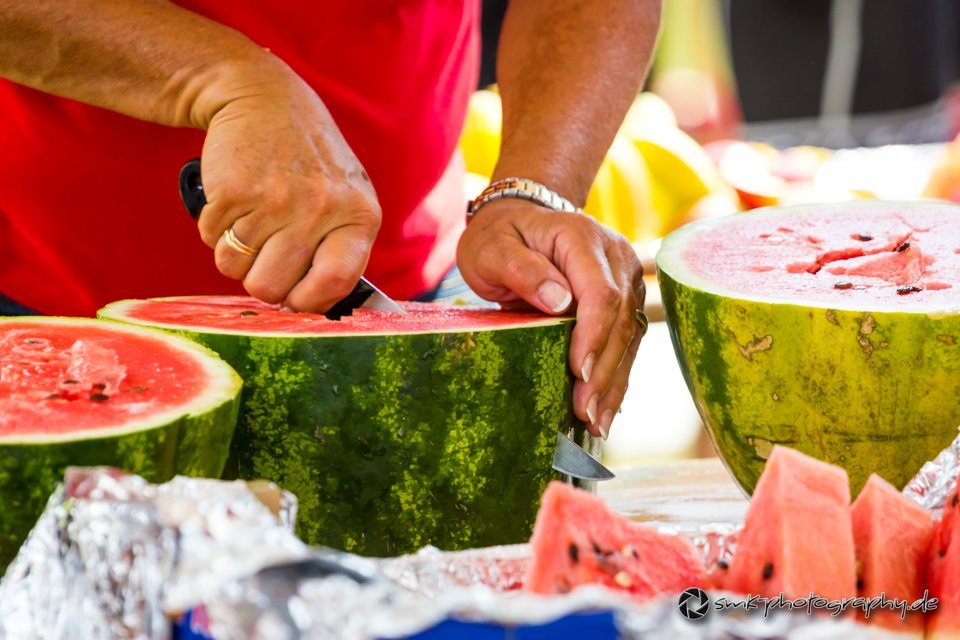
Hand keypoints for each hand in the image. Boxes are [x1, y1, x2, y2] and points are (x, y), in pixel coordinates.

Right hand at [195, 60, 380, 311]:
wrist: (261, 97)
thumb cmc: (308, 160)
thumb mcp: (344, 196)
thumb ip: (340, 248)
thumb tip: (318, 309)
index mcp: (358, 215)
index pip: (336, 283)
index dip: (309, 302)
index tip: (296, 299)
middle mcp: (319, 210)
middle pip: (273, 288)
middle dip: (262, 279)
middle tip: (266, 251)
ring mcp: (274, 201)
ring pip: (236, 271)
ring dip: (236, 254)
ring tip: (252, 220)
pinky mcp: (231, 193)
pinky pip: (212, 242)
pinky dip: (215, 230)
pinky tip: (234, 201)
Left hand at [457, 199, 645, 438]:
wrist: (520, 219)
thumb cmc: (499, 236)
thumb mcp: (491, 248)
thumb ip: (521, 269)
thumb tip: (559, 302)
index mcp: (582, 238)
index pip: (601, 293)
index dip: (594, 336)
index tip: (579, 372)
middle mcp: (615, 257)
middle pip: (621, 319)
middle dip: (604, 370)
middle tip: (586, 412)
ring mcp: (625, 279)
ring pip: (630, 335)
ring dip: (615, 382)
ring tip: (598, 423)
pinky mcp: (625, 300)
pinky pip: (626, 341)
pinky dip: (616, 376)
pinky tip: (605, 409)